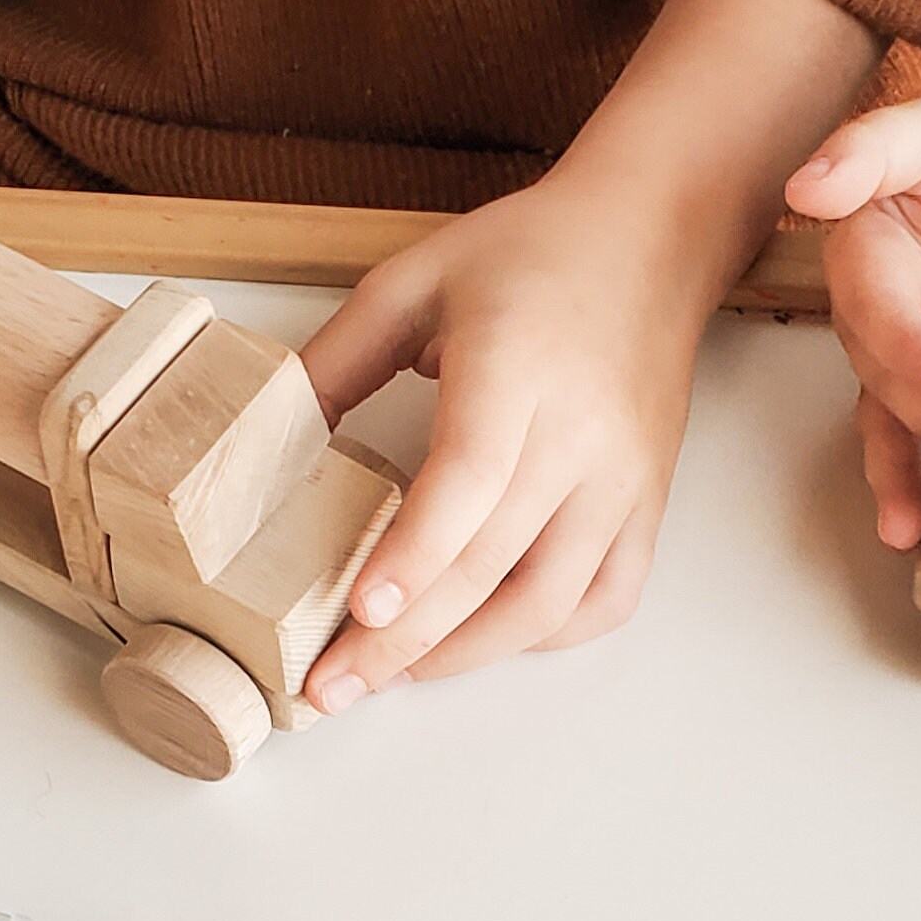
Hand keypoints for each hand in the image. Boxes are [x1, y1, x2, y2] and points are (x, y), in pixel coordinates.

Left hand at [297, 173, 710, 702]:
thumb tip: (267, 439)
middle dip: (406, 640)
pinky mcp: (650, 500)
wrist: (653, 234)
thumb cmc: (533, 253)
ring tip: (395, 675)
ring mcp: (625, 477)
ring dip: (468, 654)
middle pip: (494, 564)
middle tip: (333, 686)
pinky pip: (606, 597)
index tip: (360, 612)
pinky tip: (484, 638)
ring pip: (551, 602)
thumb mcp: (414, 281)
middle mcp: (583, 433)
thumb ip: (337, 359)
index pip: (469, 480)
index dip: (414, 555)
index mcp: (519, 368)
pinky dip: (544, 635)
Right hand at [783, 91, 920, 548]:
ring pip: (893, 427)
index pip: (875, 310)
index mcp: (865, 255)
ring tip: (911, 529)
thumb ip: (875, 146)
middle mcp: (877, 319)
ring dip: (900, 480)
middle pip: (885, 380)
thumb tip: (806, 184)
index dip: (907, 347)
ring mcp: (914, 361)